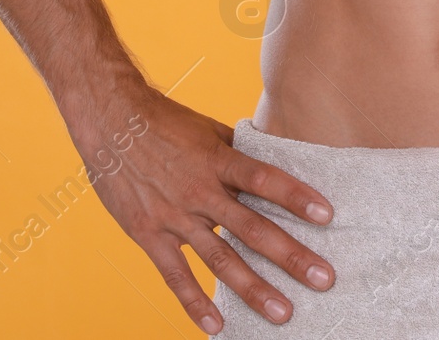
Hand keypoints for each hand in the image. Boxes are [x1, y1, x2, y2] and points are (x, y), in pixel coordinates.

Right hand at [70, 87, 336, 334]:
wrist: (110, 119)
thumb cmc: (165, 122)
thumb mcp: (208, 129)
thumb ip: (239, 151)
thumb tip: (276, 160)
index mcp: (218, 159)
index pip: (264, 179)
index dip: (296, 195)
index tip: (328, 215)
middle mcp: (200, 190)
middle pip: (252, 227)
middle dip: (290, 255)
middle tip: (323, 278)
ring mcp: (174, 216)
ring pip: (220, 258)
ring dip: (254, 288)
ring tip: (284, 313)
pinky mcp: (149, 234)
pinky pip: (175, 275)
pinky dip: (194, 302)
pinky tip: (217, 326)